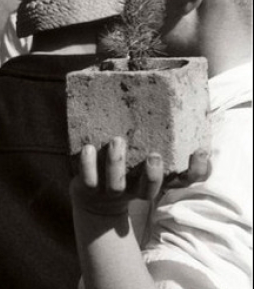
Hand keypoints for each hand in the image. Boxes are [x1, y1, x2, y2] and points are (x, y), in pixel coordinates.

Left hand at [71, 138, 210, 217]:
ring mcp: (112, 192)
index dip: (197, 171)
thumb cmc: (128, 168)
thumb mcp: (145, 156)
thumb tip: (170, 87)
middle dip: (152, 175)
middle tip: (154, 156)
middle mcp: (136, 190)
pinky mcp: (89, 190)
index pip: (185, 181)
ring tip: (117, 140)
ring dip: (116, 163)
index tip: (200, 151)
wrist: (95, 200)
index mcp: (156, 182)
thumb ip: (159, 136)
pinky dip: (88, 164)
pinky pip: (88, 180)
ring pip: (116, 185)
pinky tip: (88, 147)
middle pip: (150, 191)